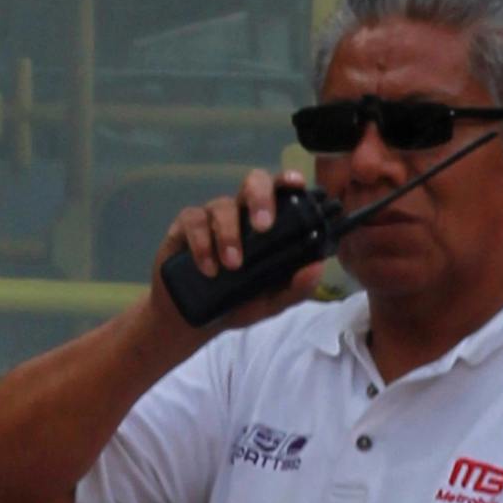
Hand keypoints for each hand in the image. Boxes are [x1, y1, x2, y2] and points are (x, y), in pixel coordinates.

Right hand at [157, 168, 301, 332]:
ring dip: (229, 235)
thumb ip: (296, 288)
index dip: (287, 181)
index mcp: (266, 222)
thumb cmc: (237, 304)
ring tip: (232, 265)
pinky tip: (208, 268)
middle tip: (263, 227)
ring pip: (222, 206)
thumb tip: (318, 267)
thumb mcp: (271, 302)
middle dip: (260, 198)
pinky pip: (194, 221)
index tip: (297, 184)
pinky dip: (202, 244)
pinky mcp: (184, 227)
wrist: (194, 322)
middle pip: (252, 183)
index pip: (280, 191)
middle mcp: (241, 212)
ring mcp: (212, 217)